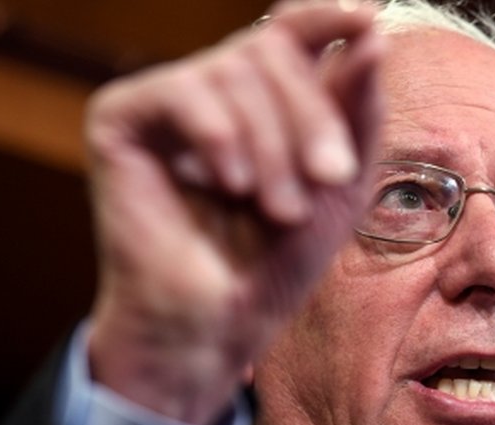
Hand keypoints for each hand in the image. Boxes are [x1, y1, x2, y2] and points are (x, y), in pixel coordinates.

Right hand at [84, 0, 383, 424]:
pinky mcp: (121, 118)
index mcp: (267, 99)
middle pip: (273, 48)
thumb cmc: (279, 260)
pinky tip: (229, 185)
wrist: (221, 323)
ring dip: (272, 145)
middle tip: (330, 176)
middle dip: (312, 115)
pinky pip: (183, 90)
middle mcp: (216, 89)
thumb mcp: (341, 185)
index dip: (328, 15)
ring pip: (234, 70)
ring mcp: (167, 101)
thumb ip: (358, 111)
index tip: (368, 15)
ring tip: (278, 209)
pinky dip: (219, 135)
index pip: (292, 28)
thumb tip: (373, 32)